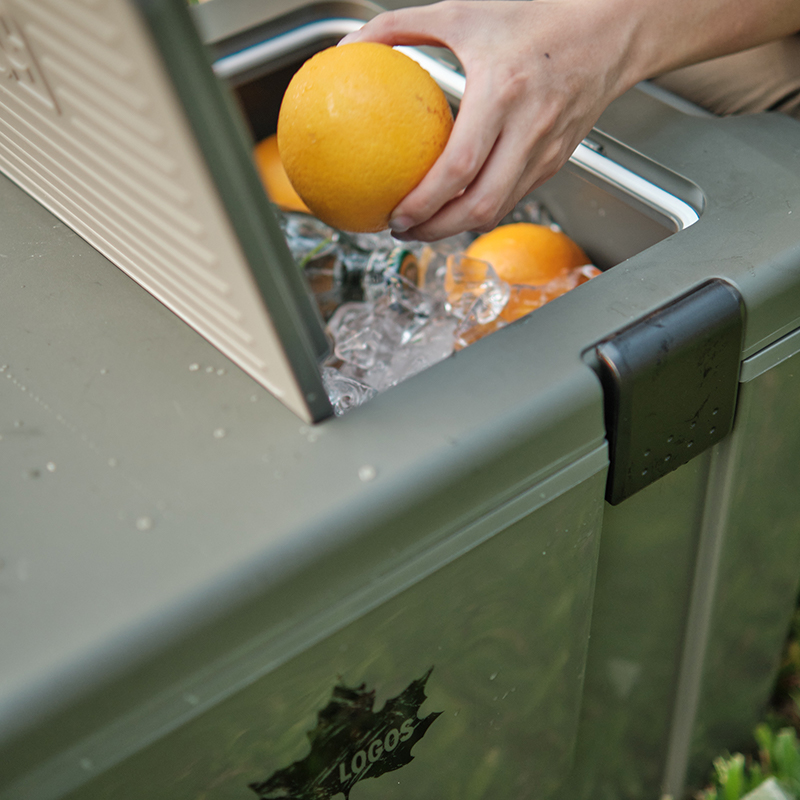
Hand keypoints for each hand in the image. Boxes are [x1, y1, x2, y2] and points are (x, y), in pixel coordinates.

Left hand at [340, 0, 641, 240]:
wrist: (610, 30)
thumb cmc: (538, 19)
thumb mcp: (463, 13)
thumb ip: (401, 26)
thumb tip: (351, 47)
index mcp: (504, 93)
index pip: (461, 167)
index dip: (427, 202)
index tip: (397, 214)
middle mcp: (529, 128)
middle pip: (481, 205)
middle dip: (438, 230)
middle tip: (404, 231)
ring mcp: (547, 150)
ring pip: (498, 209)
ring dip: (458, 227)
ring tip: (425, 225)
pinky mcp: (556, 161)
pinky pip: (514, 197)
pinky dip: (482, 208)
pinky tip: (457, 205)